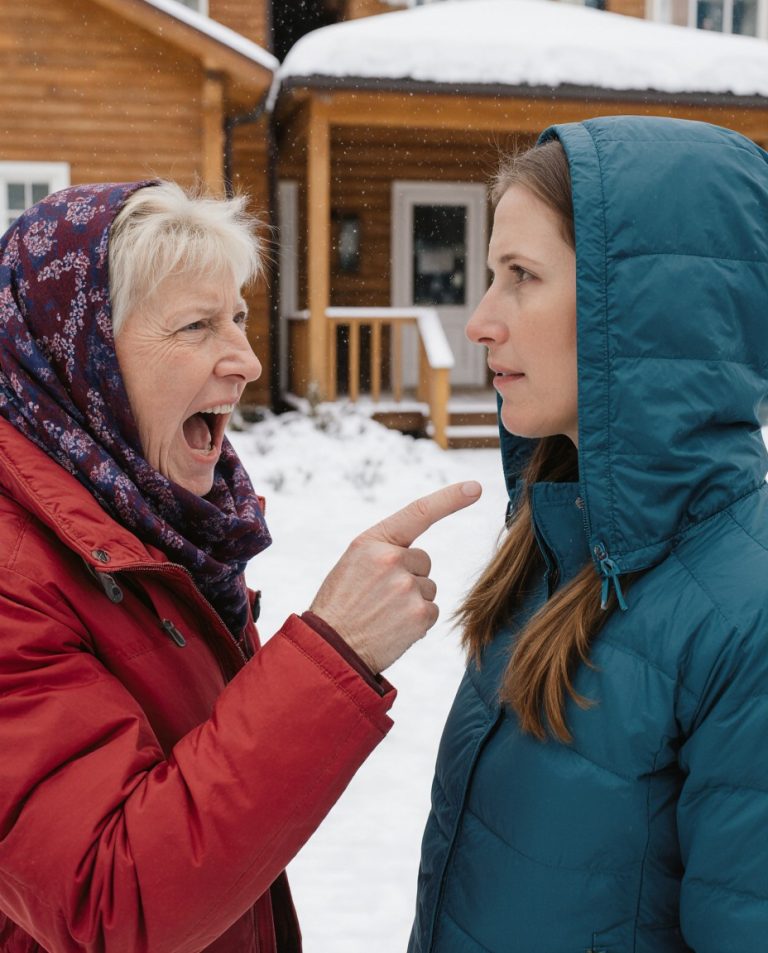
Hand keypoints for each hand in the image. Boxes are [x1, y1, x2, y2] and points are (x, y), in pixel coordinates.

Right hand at [309, 481, 481, 672]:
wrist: (330, 649)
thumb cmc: (341, 605)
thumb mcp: (353, 564)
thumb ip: (384, 552)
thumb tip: (419, 558)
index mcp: (372, 542)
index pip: (418, 512)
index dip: (450, 498)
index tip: (476, 488)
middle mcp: (391, 559)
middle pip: (423, 561)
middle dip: (409, 577)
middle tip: (378, 598)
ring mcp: (407, 586)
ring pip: (428, 587)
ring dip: (412, 601)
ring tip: (382, 614)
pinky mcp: (420, 613)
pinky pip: (431, 610)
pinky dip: (416, 622)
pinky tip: (392, 628)